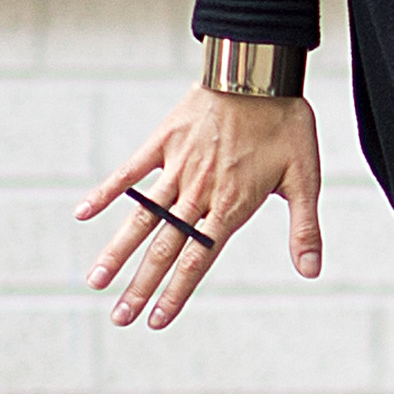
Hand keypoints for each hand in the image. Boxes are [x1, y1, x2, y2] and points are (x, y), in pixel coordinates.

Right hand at [74, 84, 323, 329]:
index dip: (176, 293)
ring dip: (118, 251)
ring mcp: (178, 167)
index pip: (198, 260)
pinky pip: (130, 171)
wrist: (260, 72)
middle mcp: (199, 193)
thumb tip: (311, 272)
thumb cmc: (286, 124)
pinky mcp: (163, 142)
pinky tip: (83, 213)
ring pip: (143, 217)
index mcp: (231, 206)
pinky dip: (106, 192)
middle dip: (140, 287)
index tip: (157, 321)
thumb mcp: (306, 178)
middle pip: (164, 249)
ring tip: (95, 281)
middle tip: (118, 319)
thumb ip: (305, 228)